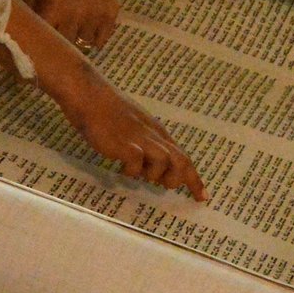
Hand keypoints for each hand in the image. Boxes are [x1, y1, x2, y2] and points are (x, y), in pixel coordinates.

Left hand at [29, 0, 120, 49]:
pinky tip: (88, 32)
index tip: (40, 52)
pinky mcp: (110, 14)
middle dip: (60, 47)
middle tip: (57, 46)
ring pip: (84, 46)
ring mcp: (95, 17)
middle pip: (66, 48)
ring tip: (74, 37)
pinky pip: (102, 40)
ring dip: (78, 44)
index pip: (45, 41)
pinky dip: (95, 39)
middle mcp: (74, 17)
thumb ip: (29, 9)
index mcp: (52, 9)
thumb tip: (21, 30)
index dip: (42, 48)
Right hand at [53, 69, 206, 199]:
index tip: (203, 197)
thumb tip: (153, 167)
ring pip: (164, 162)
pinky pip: (135, 165)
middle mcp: (154, 136)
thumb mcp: (136, 126)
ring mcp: (140, 140)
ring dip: (153, 175)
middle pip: (180, 161)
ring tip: (138, 172)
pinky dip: (130, 172)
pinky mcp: (124, 144)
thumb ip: (147, 144)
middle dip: (178, 179)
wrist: (90, 95)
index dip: (194, 179)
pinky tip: (120, 167)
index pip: (183, 158)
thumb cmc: (109, 110)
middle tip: (165, 186)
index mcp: (158, 133)